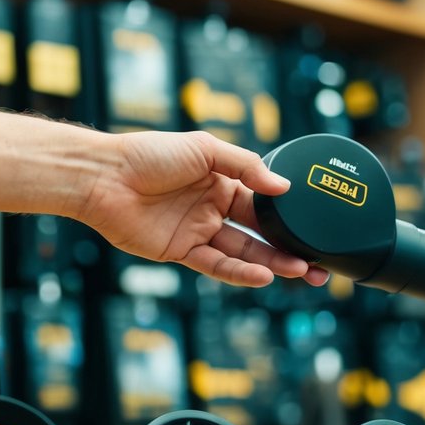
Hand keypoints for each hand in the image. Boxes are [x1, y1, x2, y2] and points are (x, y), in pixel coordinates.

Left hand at [77, 130, 328, 286]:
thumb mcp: (205, 149)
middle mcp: (212, 208)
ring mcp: (197, 232)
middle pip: (259, 233)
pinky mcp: (180, 252)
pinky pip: (215, 265)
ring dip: (273, 263)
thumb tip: (283, 186)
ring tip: (302, 271)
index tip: (313, 227)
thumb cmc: (149, 153)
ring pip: (243, 252)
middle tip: (320, 264)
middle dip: (290, 249)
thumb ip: (246, 166)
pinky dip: (240, 272)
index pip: (262, 202)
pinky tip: (264, 275)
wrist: (104, 176)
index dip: (288, 217)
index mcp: (221, 181)